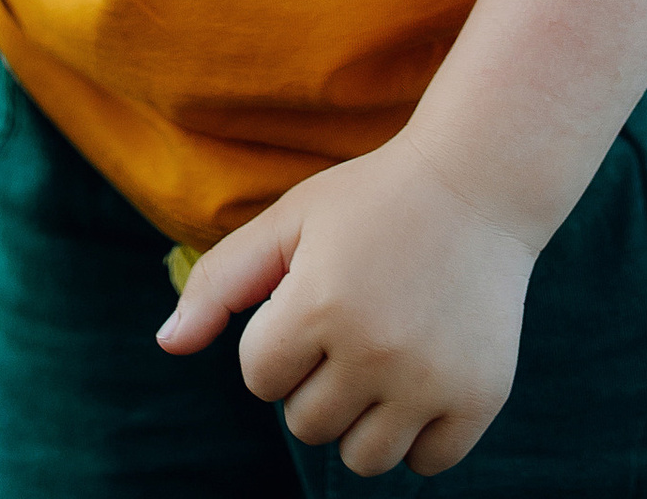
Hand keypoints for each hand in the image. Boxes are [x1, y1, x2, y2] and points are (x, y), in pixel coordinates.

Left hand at [158, 134, 536, 479]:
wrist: (478, 183)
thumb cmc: (371, 200)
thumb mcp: (289, 220)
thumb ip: (220, 282)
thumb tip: (167, 345)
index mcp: (319, 303)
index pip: (260, 377)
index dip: (275, 340)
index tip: (306, 300)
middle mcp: (375, 350)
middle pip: (307, 423)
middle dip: (313, 381)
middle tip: (346, 325)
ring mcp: (431, 380)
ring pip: (363, 459)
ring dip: (358, 419)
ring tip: (377, 360)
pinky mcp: (479, 397)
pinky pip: (428, 463)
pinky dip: (417, 436)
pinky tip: (419, 378)